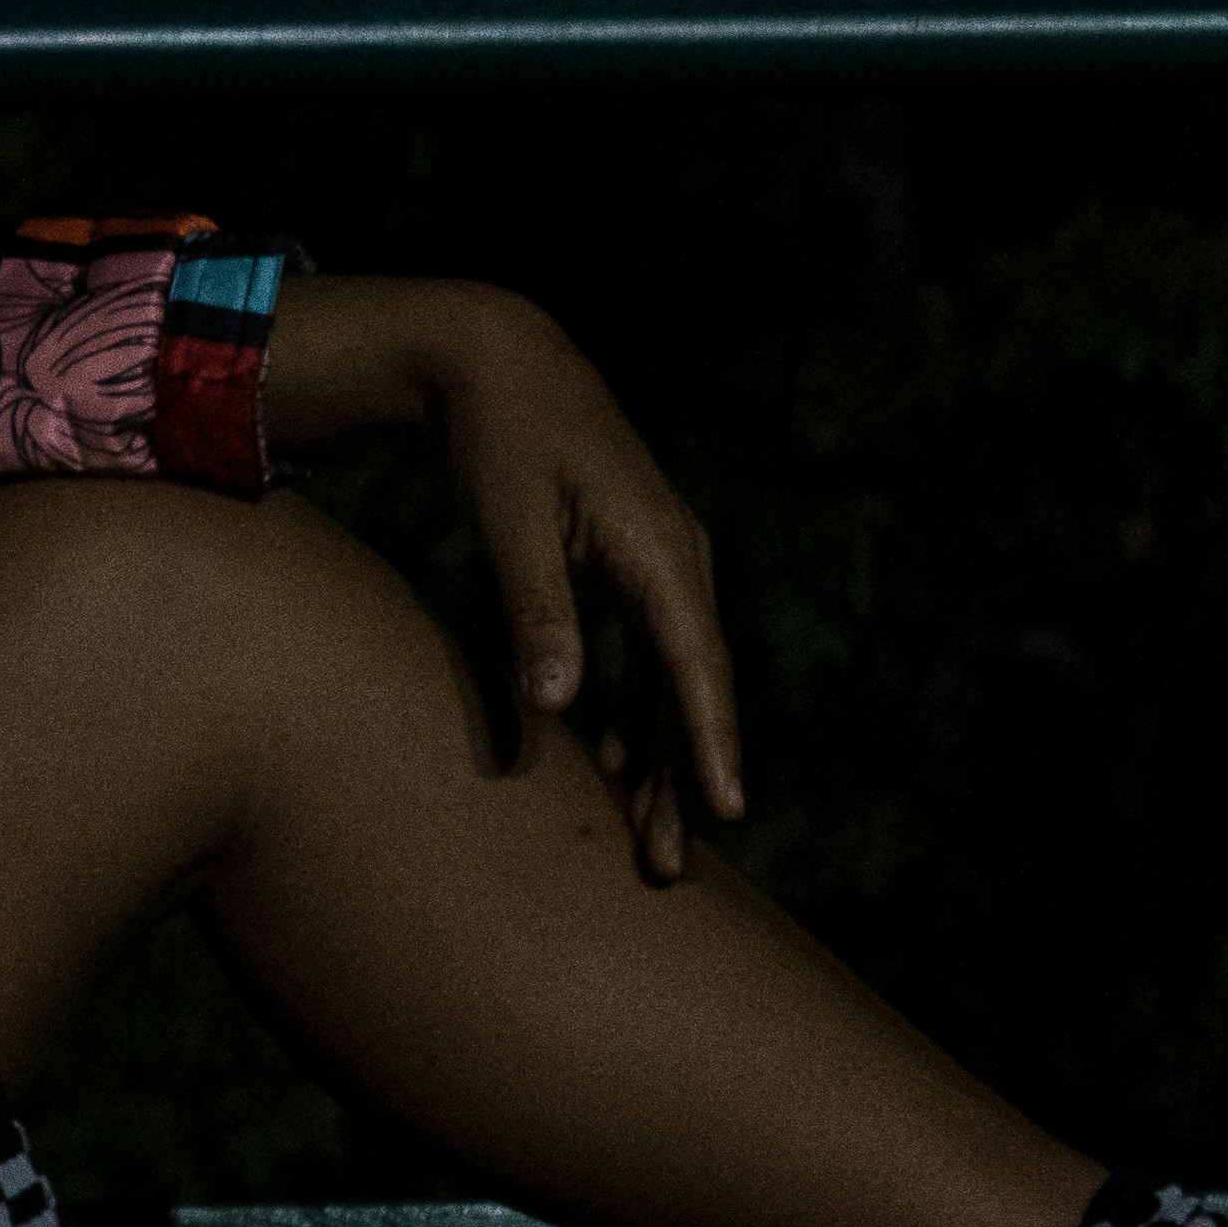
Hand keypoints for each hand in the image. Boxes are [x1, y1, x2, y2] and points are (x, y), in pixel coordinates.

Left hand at [264, 275, 744, 878]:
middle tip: (672, 866)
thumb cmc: (500, 439)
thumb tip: (556, 703)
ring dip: (665, 757)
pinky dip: (641, 712)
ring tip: (656, 842)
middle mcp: (678, 557)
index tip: (727, 809)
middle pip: (695, 686)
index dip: (709, 741)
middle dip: (688, 777)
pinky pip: (654, 657)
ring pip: (677, 679)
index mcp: (657, 547)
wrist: (504, 360)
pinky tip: (615, 764)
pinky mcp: (637, 567)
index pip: (694, 663)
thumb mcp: (510, 522)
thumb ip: (536, 611)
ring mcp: (664, 562)